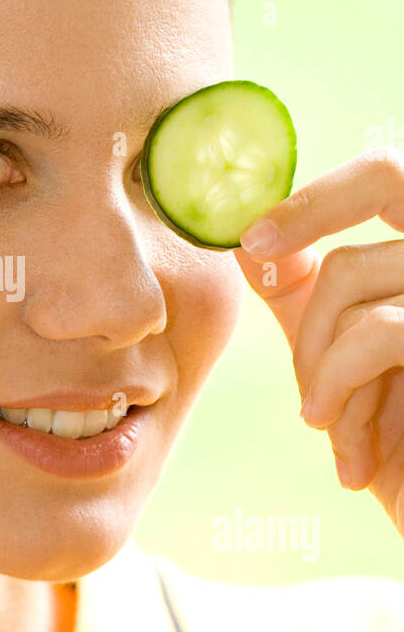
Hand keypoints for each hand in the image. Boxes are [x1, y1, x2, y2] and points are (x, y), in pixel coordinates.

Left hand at [235, 147, 403, 537]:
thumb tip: (243, 242)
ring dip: (320, 368)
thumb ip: (308, 299)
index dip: (318, 193)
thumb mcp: (351, 370)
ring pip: (351, 279)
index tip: (253, 236)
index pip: (391, 172)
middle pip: (373, 205)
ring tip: (330, 429)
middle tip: (268, 285)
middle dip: (308, 244)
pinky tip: (351, 459)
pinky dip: (342, 389)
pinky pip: (377, 331)